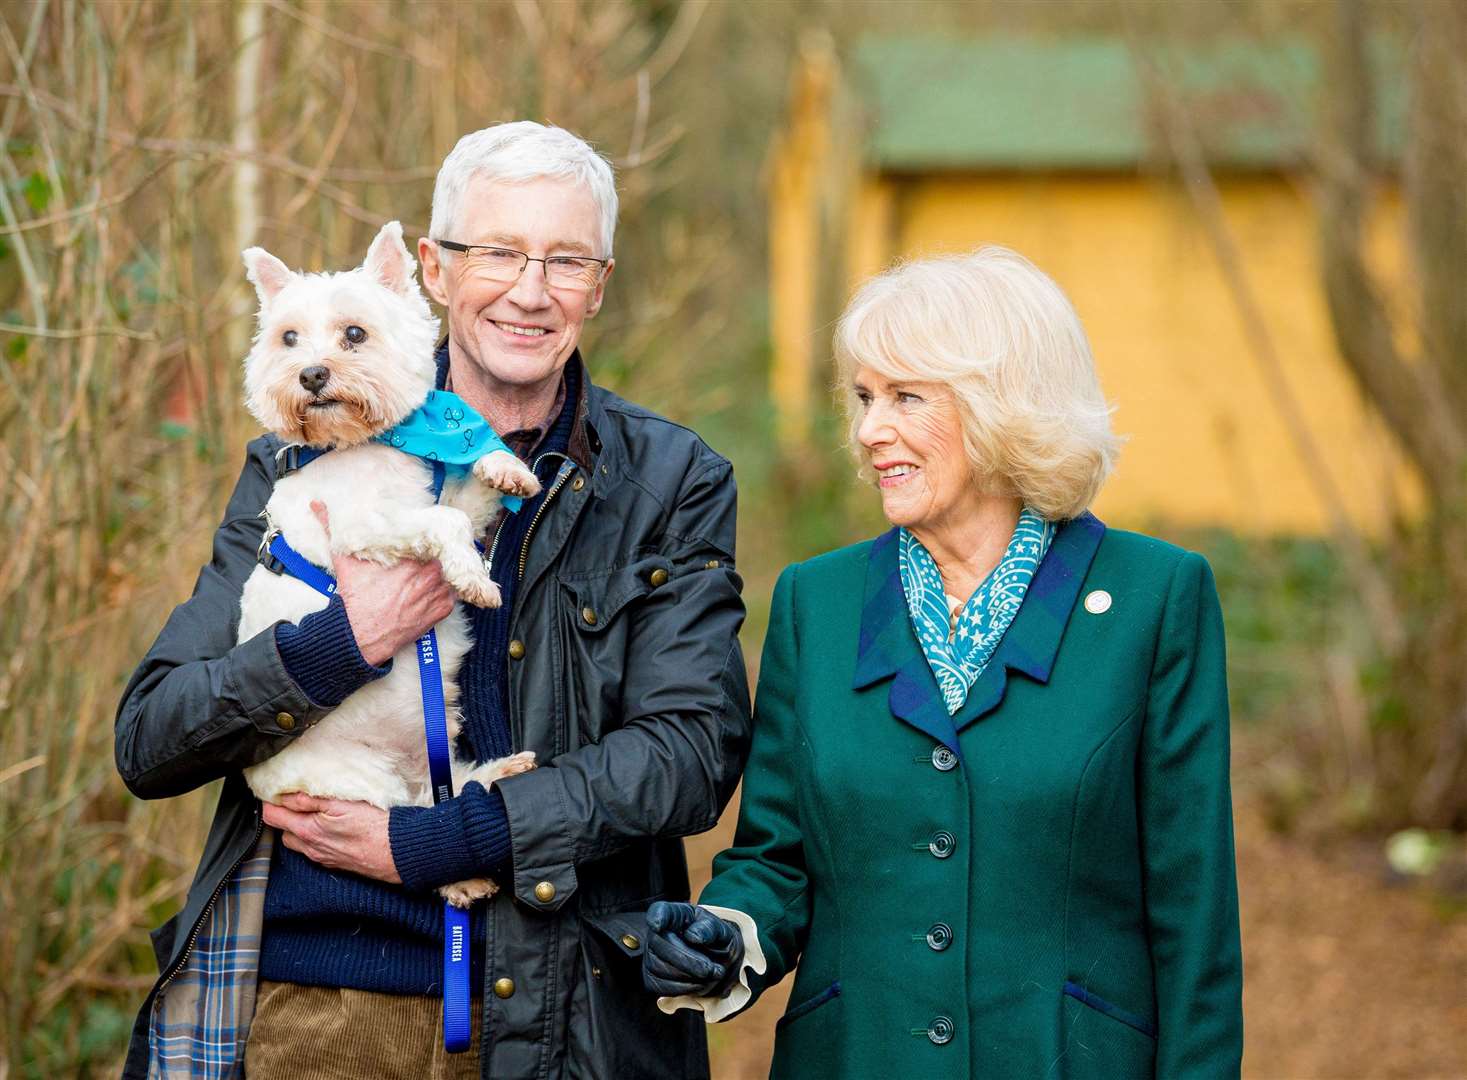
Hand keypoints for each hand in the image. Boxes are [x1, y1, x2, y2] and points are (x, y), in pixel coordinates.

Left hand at [262, 792, 400, 883]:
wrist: (396, 852)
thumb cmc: (374, 826)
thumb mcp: (341, 804)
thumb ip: (310, 800)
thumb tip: (286, 795)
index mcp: (308, 830)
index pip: (272, 817)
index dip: (270, 802)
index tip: (275, 791)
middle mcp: (311, 847)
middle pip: (282, 831)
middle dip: (283, 816)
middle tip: (294, 800)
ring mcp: (322, 857)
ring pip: (297, 843)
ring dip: (298, 829)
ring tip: (311, 814)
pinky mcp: (334, 863)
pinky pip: (313, 851)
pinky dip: (313, 839)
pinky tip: (328, 829)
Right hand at [311, 501, 454, 665]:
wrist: (360, 636)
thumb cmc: (355, 598)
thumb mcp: (345, 560)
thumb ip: (332, 528)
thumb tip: (316, 503)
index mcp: (411, 557)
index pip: (429, 537)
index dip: (427, 535)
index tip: (423, 535)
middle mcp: (429, 573)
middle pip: (442, 554)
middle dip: (436, 552)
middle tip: (428, 552)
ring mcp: (438, 593)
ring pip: (450, 574)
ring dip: (443, 572)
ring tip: (433, 571)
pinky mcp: (442, 611)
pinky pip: (452, 595)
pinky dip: (445, 592)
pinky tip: (434, 590)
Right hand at [643, 901, 743, 997]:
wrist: (715, 959)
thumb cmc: (714, 939)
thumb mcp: (718, 929)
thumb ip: (708, 929)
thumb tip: (693, 936)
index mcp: (674, 914)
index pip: (659, 911)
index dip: (656, 918)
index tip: (658, 925)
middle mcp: (657, 933)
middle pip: (660, 945)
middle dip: (687, 960)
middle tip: (711, 968)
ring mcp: (651, 955)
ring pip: (660, 968)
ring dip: (688, 976)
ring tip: (710, 974)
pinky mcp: (652, 977)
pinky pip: (661, 986)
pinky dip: (683, 988)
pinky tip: (699, 983)